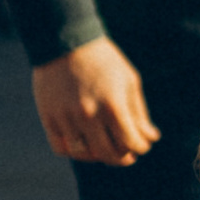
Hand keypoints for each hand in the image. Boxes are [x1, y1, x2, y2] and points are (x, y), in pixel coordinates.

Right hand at [31, 39, 158, 165]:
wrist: (65, 42)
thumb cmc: (104, 60)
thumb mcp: (129, 81)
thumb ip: (139, 113)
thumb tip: (150, 138)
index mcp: (113, 106)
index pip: (131, 143)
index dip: (141, 147)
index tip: (142, 144)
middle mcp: (89, 115)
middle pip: (108, 154)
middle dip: (122, 158)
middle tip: (127, 155)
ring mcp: (67, 118)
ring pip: (84, 154)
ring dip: (98, 156)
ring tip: (105, 148)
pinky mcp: (49, 118)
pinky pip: (62, 148)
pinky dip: (74, 151)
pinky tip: (84, 145)